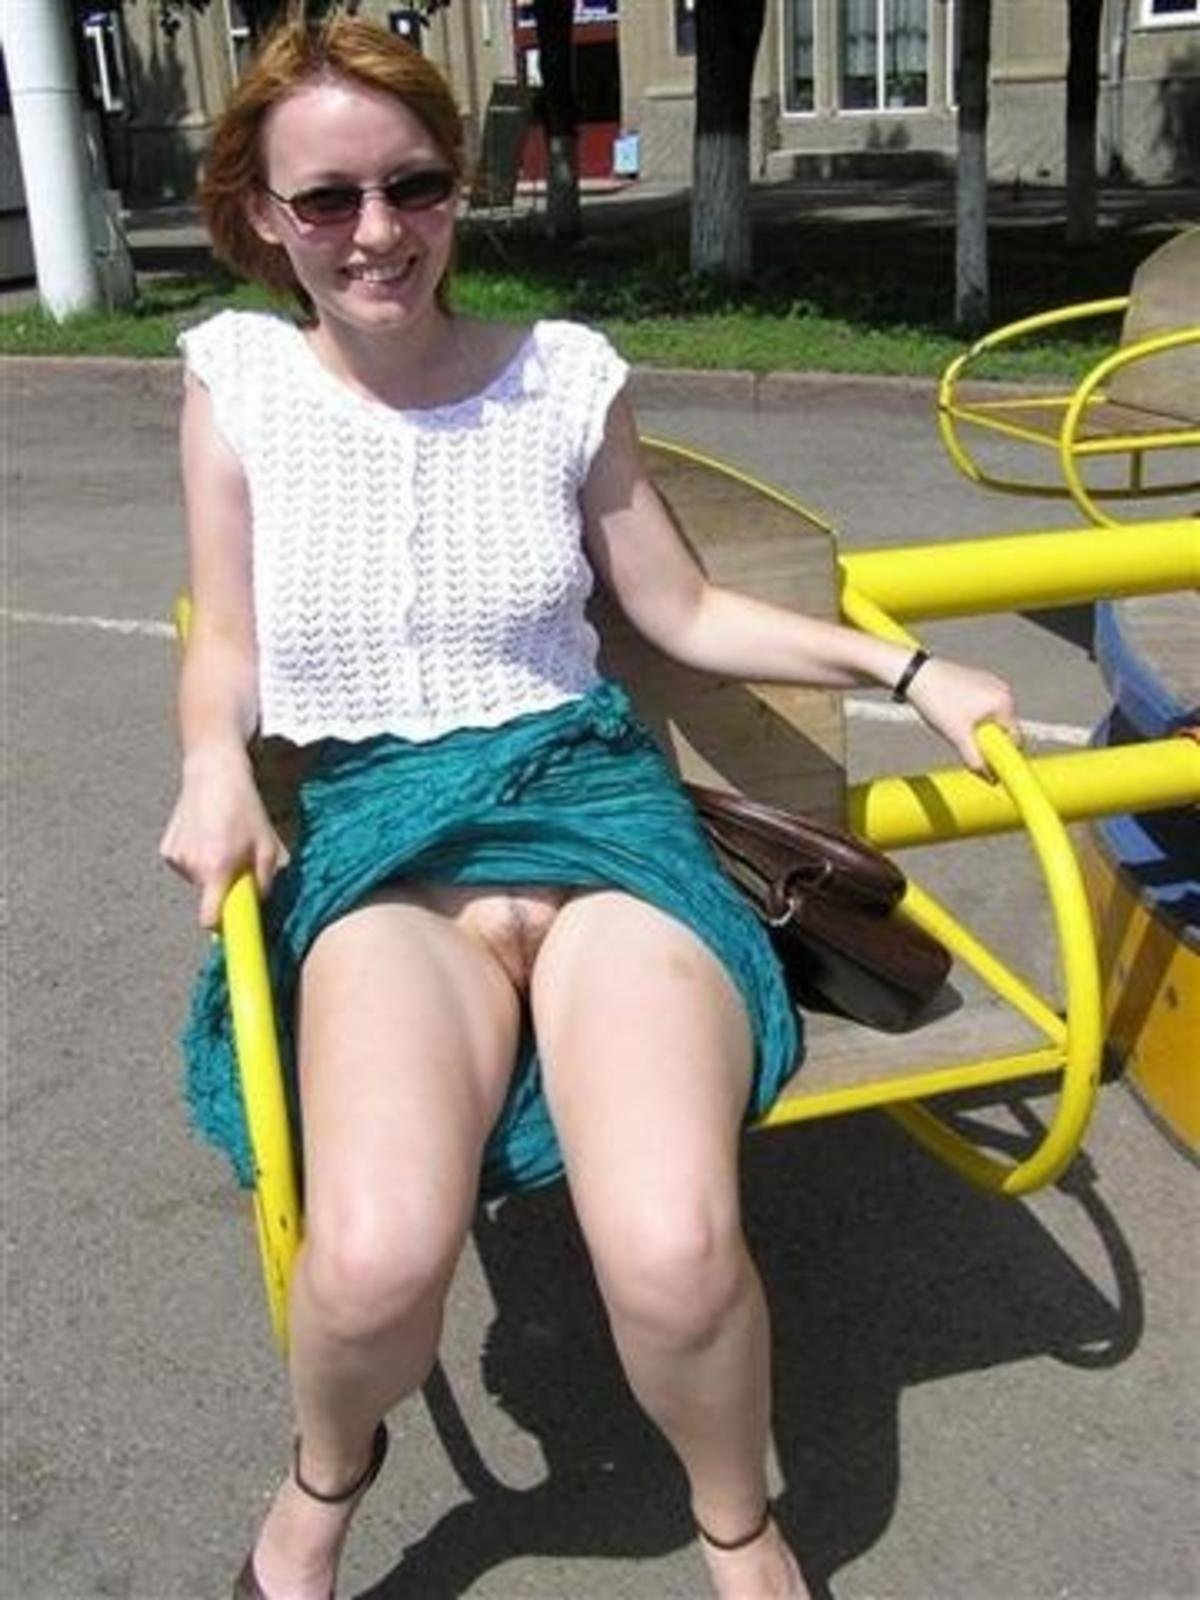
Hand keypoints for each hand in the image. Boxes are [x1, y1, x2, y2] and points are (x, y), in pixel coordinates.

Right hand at [159, 747, 287, 927]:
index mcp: (217, 868)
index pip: (210, 919)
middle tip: (237, 861)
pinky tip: (206, 834)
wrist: (213, 773)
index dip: (221, 928)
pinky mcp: (166, 849)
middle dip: (224, 888)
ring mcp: (175, 858)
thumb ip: (263, 882)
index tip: (230, 937)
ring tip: (222, 840)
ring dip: (212, 870)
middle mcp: (191, 866)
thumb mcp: (267, 846)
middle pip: (209, 897)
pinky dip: (198, 858)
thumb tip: (256, 906)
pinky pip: (187, 867)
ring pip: (198, 881)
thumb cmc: (245, 809)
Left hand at [905, 657, 1020, 775]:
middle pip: (1003, 727)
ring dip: (979, 727)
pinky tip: (953, 712)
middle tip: (964, 740)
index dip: (1002, 753)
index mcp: (1004, 702)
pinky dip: (974, 715)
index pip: (1015, 738)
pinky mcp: (979, 679)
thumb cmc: (937, 701)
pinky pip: (984, 705)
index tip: (989, 761)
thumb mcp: (958, 736)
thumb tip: (990, 778)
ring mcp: (992, 682)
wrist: (916, 675)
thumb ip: (976, 759)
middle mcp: (1003, 690)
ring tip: (956, 724)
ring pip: (992, 717)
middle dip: (988, 739)